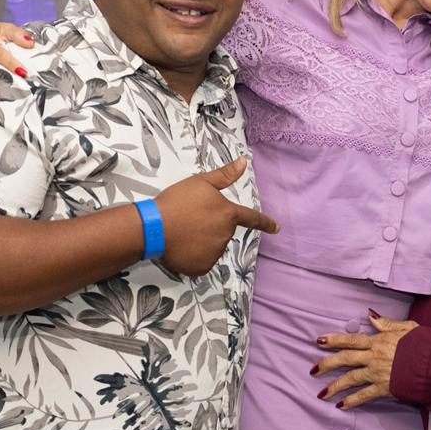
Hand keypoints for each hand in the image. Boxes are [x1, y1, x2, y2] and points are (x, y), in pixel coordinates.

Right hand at [154, 158, 279, 275]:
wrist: (153, 227)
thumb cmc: (177, 201)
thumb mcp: (200, 183)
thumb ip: (224, 175)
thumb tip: (244, 162)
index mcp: (228, 215)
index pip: (252, 218)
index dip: (265, 223)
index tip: (277, 228)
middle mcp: (226, 235)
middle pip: (222, 231)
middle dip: (210, 226)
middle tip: (189, 220)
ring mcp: (215, 253)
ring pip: (211, 246)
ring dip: (201, 241)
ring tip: (182, 232)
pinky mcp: (202, 267)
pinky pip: (201, 261)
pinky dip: (192, 256)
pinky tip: (180, 247)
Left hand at [313, 313, 420, 408]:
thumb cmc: (424, 344)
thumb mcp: (407, 327)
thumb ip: (386, 323)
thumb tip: (370, 316)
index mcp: (378, 340)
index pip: (351, 339)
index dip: (334, 340)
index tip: (319, 341)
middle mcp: (374, 356)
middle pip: (345, 359)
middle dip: (327, 364)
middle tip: (313, 370)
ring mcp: (377, 373)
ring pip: (350, 379)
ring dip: (334, 386)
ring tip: (321, 393)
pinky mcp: (383, 387)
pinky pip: (364, 395)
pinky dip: (352, 401)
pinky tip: (341, 406)